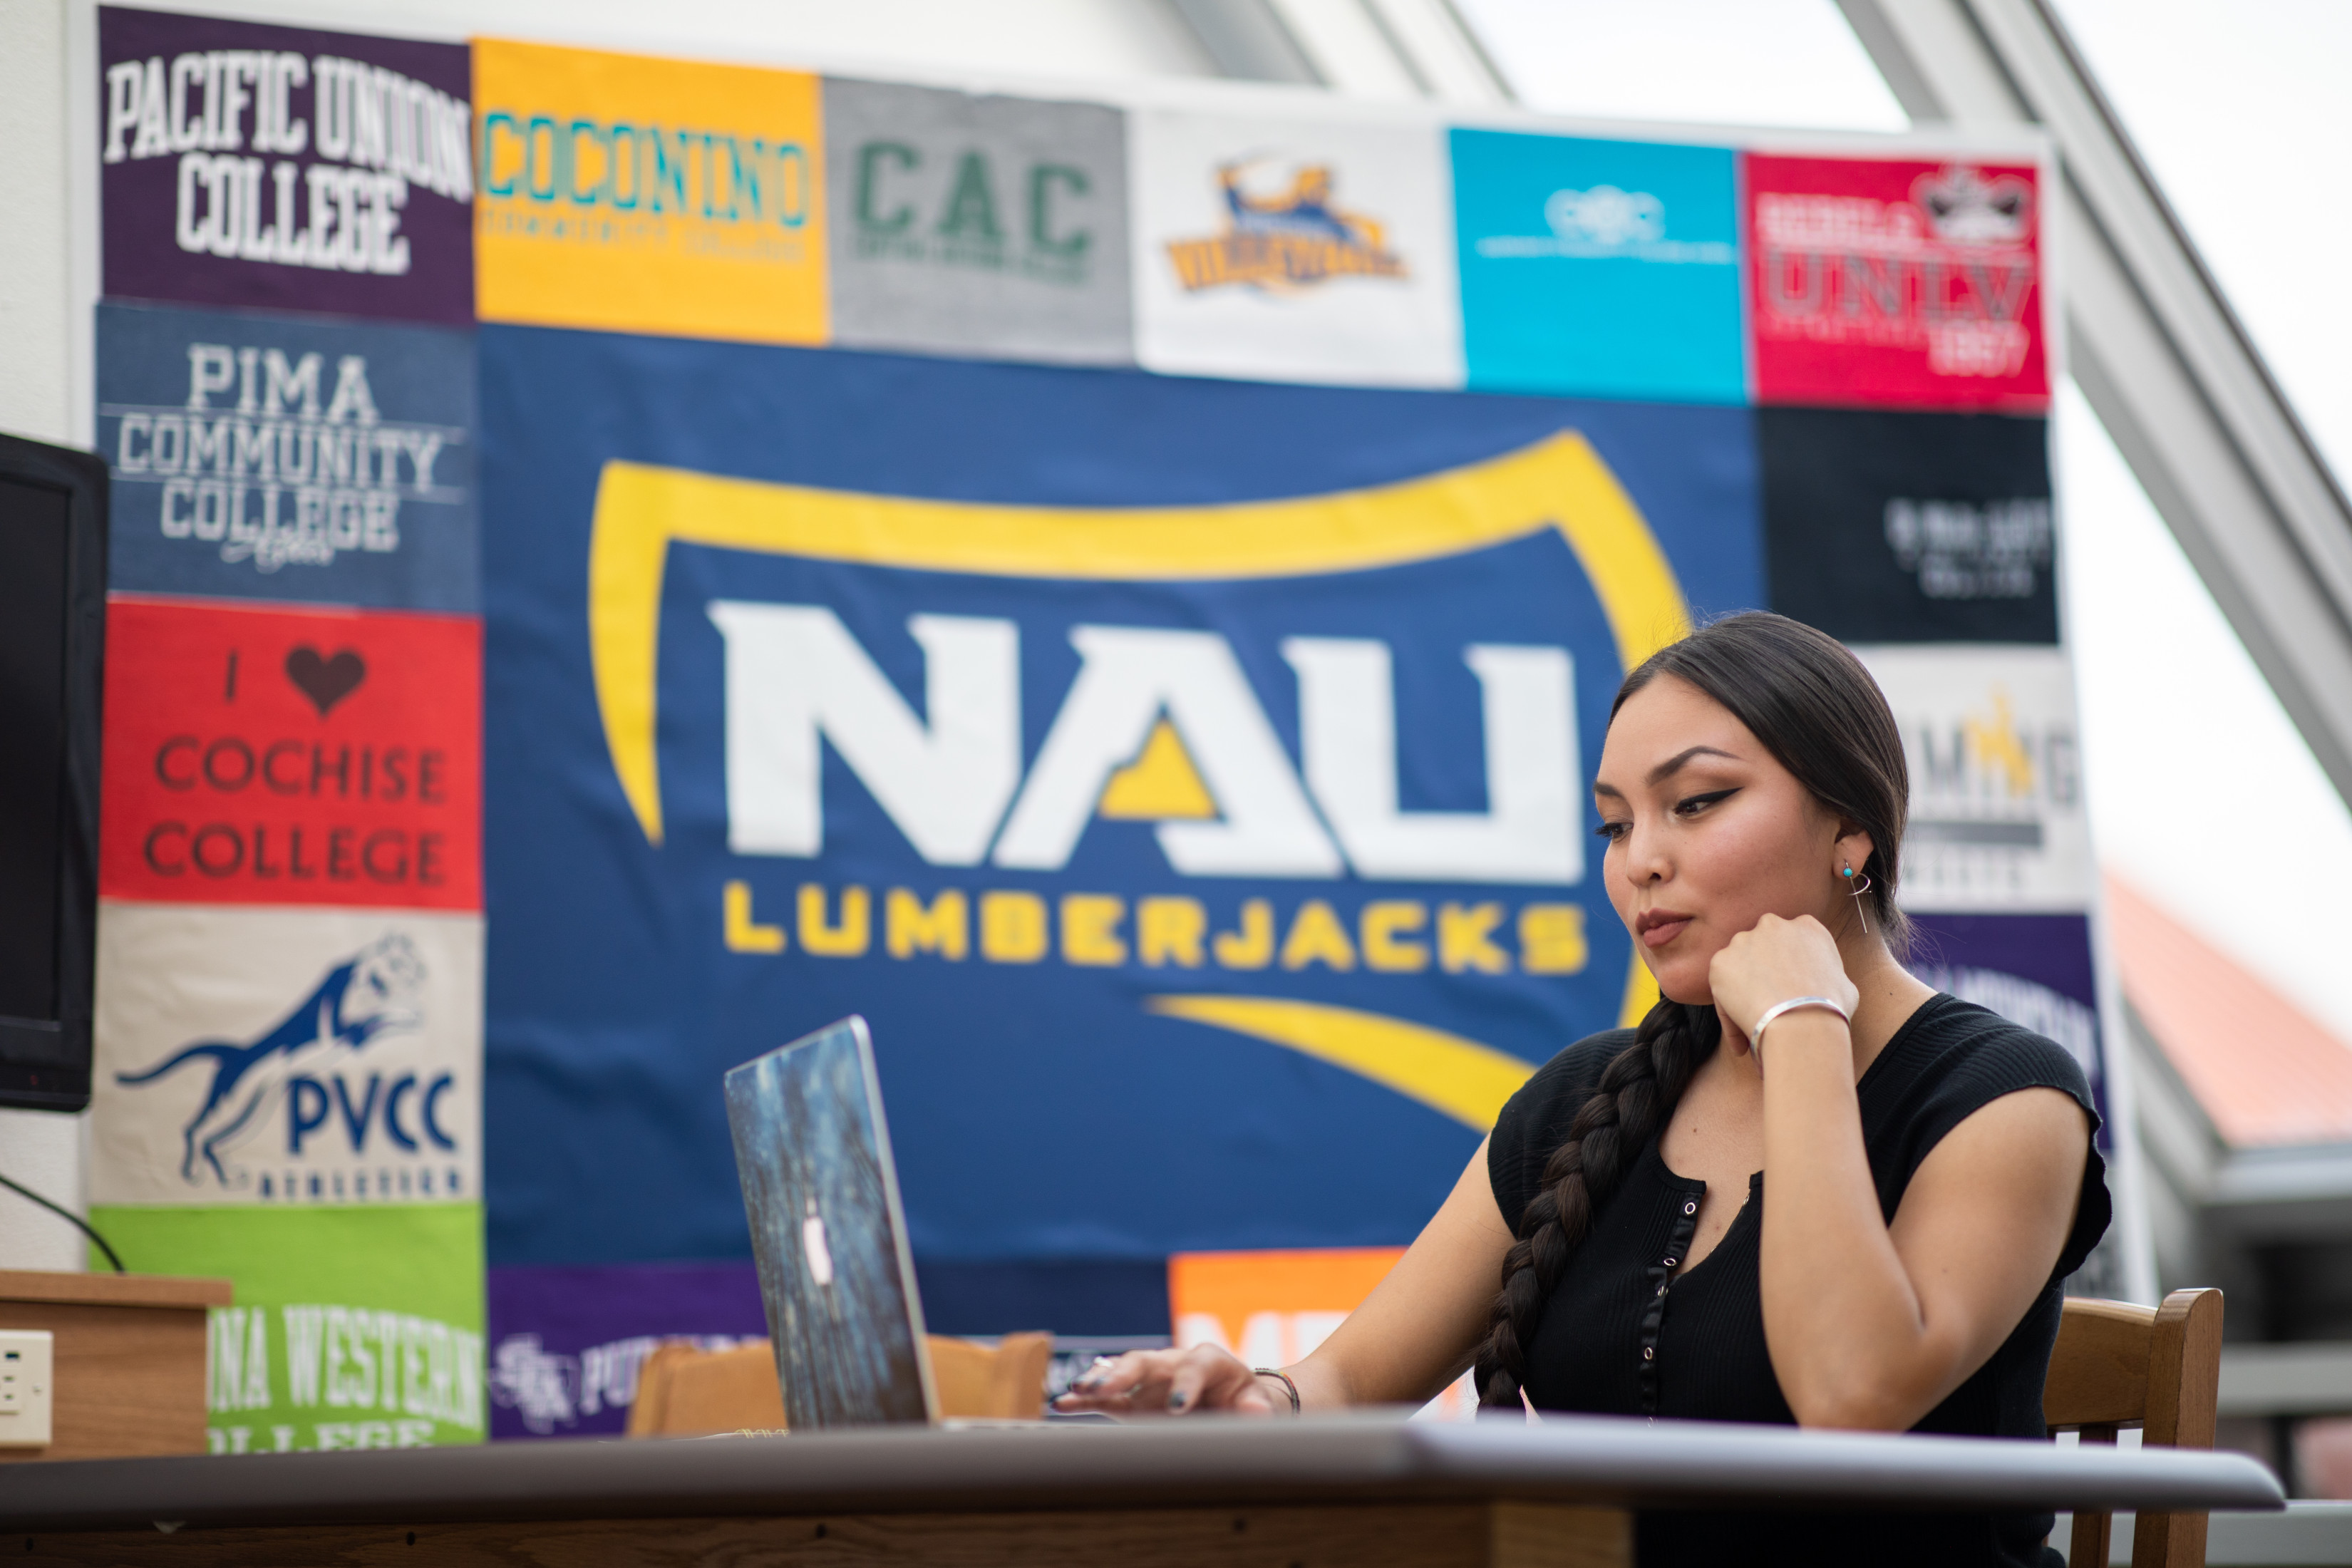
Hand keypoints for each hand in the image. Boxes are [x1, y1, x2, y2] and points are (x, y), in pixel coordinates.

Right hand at [1051, 1344, 1281, 1417]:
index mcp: (1209, 1360)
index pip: (1195, 1365)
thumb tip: (1257, 1414)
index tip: (1179, 1407)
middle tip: (1106, 1386)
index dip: (1186, 1384)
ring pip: (1122, 1374)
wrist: (1238, 1403)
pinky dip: (1085, 1401)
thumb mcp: (1260, 1404)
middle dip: (1125, 1372)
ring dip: (1099, 1380)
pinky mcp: (1137, 1401)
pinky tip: (1061, 1404)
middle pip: (1146, 1360)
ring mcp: (1152, 1381)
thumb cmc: (1249, 1401)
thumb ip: (1257, 1409)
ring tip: (1077, 1389)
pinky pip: (1108, 1398)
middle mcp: (1174, 1363)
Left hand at [1707, 912, 1857, 1055]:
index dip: (1789, 965)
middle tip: (1768, 1001)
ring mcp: (1744, 941)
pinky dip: (1729, 1012)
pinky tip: (1742, 1037)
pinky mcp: (1720, 961)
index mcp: (1806, 926)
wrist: (1802, 1021)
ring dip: (1743, 989)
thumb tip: (1823, 985)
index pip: (1793, 941)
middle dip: (1763, 970)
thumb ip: (1826, 973)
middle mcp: (1773, 925)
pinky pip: (1722, 989)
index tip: (1788, 986)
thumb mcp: (1844, 983)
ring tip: (1754, 1022)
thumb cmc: (1830, 1008)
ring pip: (1739, 967)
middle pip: (1763, 948)